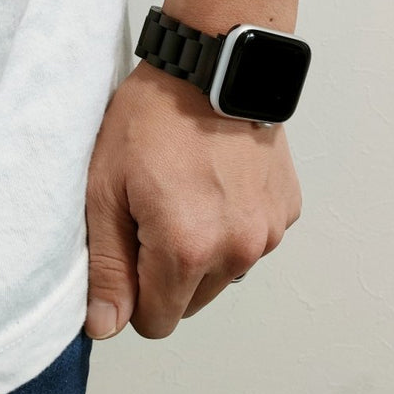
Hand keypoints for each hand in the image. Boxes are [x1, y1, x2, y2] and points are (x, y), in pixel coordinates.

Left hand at [84, 61, 301, 339]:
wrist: (213, 66)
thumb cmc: (153, 118)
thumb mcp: (106, 189)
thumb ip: (107, 266)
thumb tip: (106, 327)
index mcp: (187, 250)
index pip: (156, 321)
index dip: (134, 293)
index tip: (130, 248)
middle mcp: (238, 250)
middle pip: (192, 301)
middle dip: (169, 272)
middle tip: (156, 213)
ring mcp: (269, 230)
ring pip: (224, 272)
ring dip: (205, 249)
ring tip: (190, 193)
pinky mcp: (286, 209)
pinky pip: (253, 240)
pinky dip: (234, 224)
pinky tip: (219, 183)